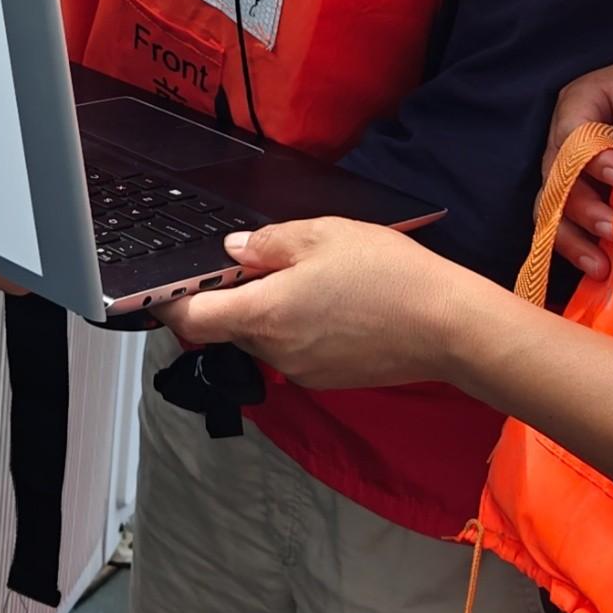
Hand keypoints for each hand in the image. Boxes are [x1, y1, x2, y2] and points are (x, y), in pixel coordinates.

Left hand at [160, 215, 492, 390]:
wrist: (446, 326)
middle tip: (263, 261)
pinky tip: (334, 304)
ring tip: (313, 278)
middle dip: (234, 297)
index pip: (191, 319)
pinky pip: (294, 350)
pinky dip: (299, 327)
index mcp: (264, 313)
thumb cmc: (388, 276)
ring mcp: (300, 370)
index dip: (171, 302)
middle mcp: (275, 350)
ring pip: (263, 337)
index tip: (165, 287)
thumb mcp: (323, 234)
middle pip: (228, 327)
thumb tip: (233, 250)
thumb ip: (267, 242)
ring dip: (271, 311)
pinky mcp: (326, 378)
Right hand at [543, 60, 612, 278]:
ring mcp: (566, 169)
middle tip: (611, 230)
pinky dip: (578, 248)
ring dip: (572, 238)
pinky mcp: (578, 194)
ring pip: (550, 207)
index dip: (591, 160)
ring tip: (600, 266)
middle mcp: (562, 138)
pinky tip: (599, 269)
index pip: (571, 133)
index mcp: (579, 102)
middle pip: (555, 177)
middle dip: (581, 208)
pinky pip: (563, 223)